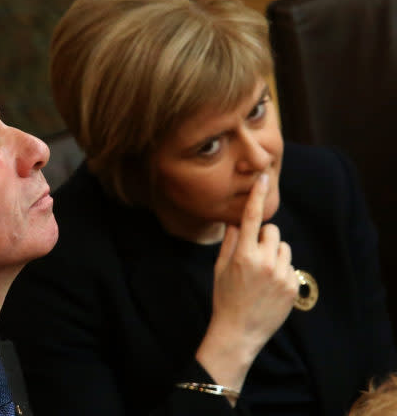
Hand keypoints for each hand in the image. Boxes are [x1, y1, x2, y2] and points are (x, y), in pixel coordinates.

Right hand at [195, 173, 297, 395]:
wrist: (239, 331)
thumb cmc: (224, 297)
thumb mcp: (219, 268)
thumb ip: (229, 242)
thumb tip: (235, 221)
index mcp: (242, 255)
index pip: (250, 218)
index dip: (257, 196)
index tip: (263, 178)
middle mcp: (263, 262)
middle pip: (271, 231)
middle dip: (262, 237)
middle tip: (252, 255)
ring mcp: (280, 275)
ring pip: (283, 247)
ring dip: (273, 253)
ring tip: (261, 273)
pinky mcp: (292, 286)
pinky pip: (289, 265)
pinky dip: (280, 270)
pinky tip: (269, 287)